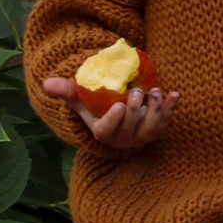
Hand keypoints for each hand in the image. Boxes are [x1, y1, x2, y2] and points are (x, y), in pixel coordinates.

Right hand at [41, 76, 180, 152]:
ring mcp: (142, 134)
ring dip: (155, 110)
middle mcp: (124, 138)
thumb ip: (67, 91)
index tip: (118, 106)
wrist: (120, 110)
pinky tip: (174, 94)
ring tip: (154, 92)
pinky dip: (171, 107)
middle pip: (131, 128)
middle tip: (137, 92)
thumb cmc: (97, 105)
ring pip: (151, 128)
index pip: (108, 131)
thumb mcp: (81, 99)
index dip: (114, 120)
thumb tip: (47, 83)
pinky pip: (166, 120)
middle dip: (135, 110)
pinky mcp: (158, 127)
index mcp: (103, 133)